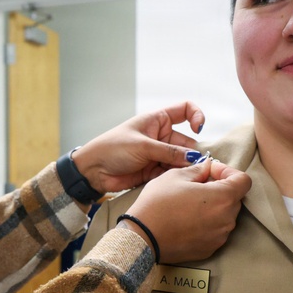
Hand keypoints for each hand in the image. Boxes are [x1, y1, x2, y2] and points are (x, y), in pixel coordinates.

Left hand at [70, 102, 204, 193]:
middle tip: (196, 164)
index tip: (198, 129)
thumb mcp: (143, 146)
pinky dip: (176, 176)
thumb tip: (195, 157)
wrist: (94, 170)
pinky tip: (176, 181)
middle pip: (187, 141)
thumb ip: (170, 152)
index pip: (185, 110)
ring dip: (185, 167)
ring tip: (185, 175)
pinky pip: (172, 172)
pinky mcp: (155, 170)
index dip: (196, 116)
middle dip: (192, 152)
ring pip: (182, 159)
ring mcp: (158, 153)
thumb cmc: (113, 149)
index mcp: (157, 120)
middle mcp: (161, 135)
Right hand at [121, 159, 250, 263]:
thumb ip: (198, 170)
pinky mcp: (210, 249)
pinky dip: (207, 224)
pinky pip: (215, 231)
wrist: (142, 237)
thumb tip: (207, 168)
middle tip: (198, 185)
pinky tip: (187, 220)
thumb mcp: (175, 176)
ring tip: (190, 204)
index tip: (211, 171)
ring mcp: (219, 237)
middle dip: (220, 189)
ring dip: (214, 207)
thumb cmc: (158, 204)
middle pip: (234, 199)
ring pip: (225, 216)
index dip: (229, 172)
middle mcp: (227, 219)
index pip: (243, 180)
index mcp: (223, 197)